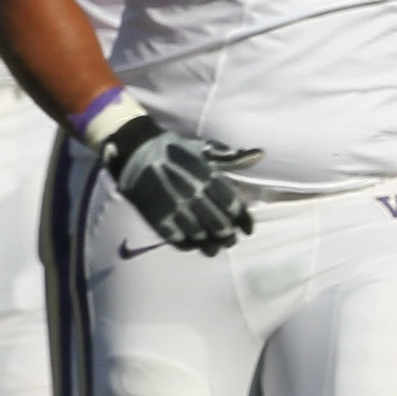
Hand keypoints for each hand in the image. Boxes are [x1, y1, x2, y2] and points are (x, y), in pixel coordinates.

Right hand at [99, 114, 258, 254]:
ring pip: (200, 236)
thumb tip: (260, 154)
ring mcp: (174, 207)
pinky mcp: (157, 218)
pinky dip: (189, 244)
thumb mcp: (204, 148)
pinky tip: (194, 244)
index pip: (232, 205)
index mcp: (206, 175)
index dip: (243, 221)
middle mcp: (192, 193)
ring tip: (215, 247)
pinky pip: (178, 239)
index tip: (248, 230)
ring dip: (211, 245)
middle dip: (227, 236)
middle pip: (219, 224)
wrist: (136, 150)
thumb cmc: (176, 150)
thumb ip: (232, 157)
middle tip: (230, 240)